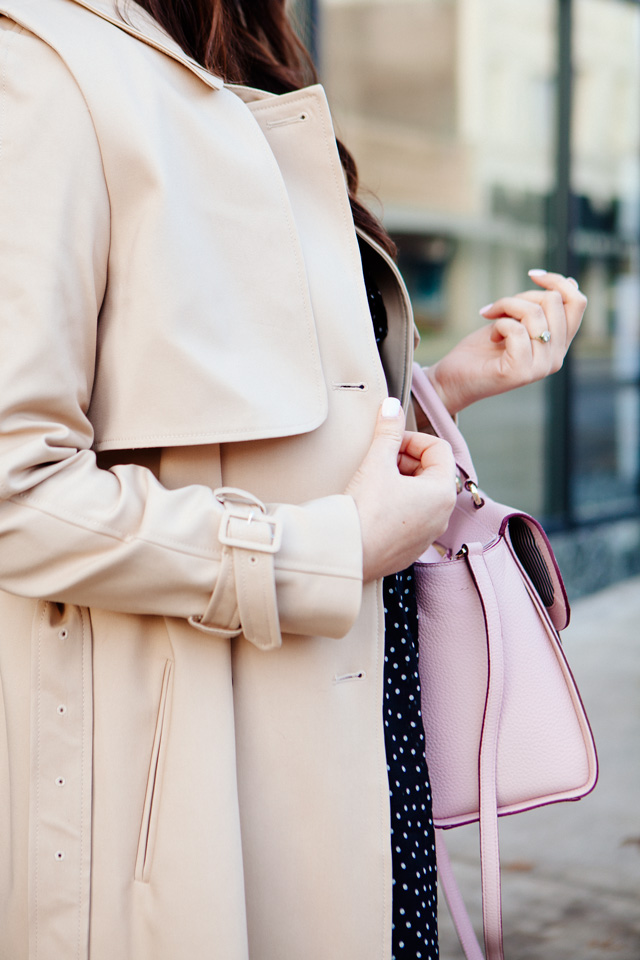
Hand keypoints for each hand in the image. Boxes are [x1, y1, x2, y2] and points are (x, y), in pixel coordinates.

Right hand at [345, 398, 456, 582]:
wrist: (345, 555)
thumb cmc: (363, 511)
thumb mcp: (376, 463)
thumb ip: (388, 431)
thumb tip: (392, 406)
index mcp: (442, 491)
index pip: (438, 448)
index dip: (412, 438)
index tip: (388, 441)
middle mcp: (442, 515)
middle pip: (432, 472)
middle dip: (406, 459)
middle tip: (379, 459)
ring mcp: (428, 534)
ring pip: (422, 495)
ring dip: (401, 481)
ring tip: (374, 482)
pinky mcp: (412, 549)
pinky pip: (412, 517)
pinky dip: (398, 504)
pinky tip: (373, 505)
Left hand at [428, 270, 586, 414]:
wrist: (455, 379)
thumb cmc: (482, 349)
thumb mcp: (516, 320)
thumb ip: (541, 308)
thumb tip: (569, 281)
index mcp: (559, 345)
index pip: (578, 303)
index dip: (557, 282)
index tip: (533, 275)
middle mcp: (556, 358)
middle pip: (554, 302)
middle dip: (521, 296)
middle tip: (498, 308)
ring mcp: (541, 367)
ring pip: (534, 313)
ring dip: (505, 307)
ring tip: (491, 319)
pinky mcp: (522, 372)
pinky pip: (516, 330)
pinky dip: (498, 325)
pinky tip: (491, 337)